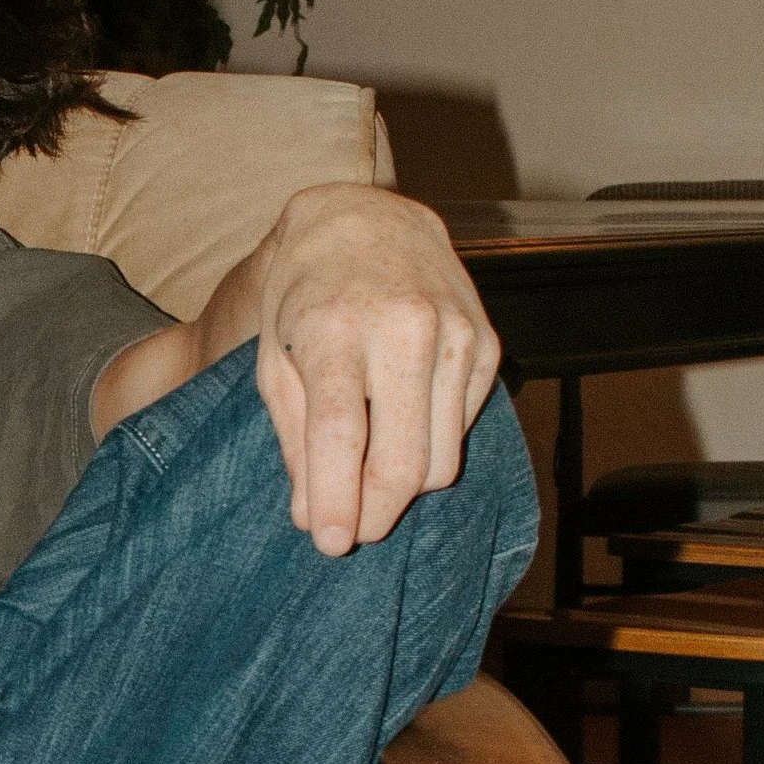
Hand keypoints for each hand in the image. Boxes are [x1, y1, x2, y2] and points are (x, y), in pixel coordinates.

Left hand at [251, 185, 499, 556]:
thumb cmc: (306, 296)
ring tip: (367, 477)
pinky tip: (401, 422)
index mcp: (335, 326)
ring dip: (403, 490)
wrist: (364, 221)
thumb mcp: (274, 358)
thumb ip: (294, 438)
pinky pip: (463, 431)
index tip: (330, 541)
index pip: (343, 433)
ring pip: (442, 459)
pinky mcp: (488, 344)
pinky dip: (430, 447)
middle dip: (376, 513)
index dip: (338, 498)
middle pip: (404, 461)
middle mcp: (403, 327)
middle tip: (351, 530)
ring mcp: (455, 334)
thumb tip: (313, 516)